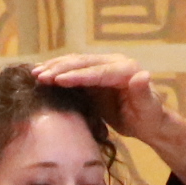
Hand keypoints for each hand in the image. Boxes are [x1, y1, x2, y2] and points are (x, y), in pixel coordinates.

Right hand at [32, 55, 185, 181]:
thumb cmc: (150, 117)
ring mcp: (102, 68)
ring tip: (35, 74)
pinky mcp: (94, 76)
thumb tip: (142, 75)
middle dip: (60, 69)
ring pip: (75, 63)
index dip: (77, 75)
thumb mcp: (150, 109)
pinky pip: (73, 71)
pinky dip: (57, 72)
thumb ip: (144, 92)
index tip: (58, 80)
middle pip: (83, 63)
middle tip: (40, 76)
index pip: (98, 71)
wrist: (148, 121)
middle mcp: (113, 63)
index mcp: (125, 69)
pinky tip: (42, 76)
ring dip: (55, 68)